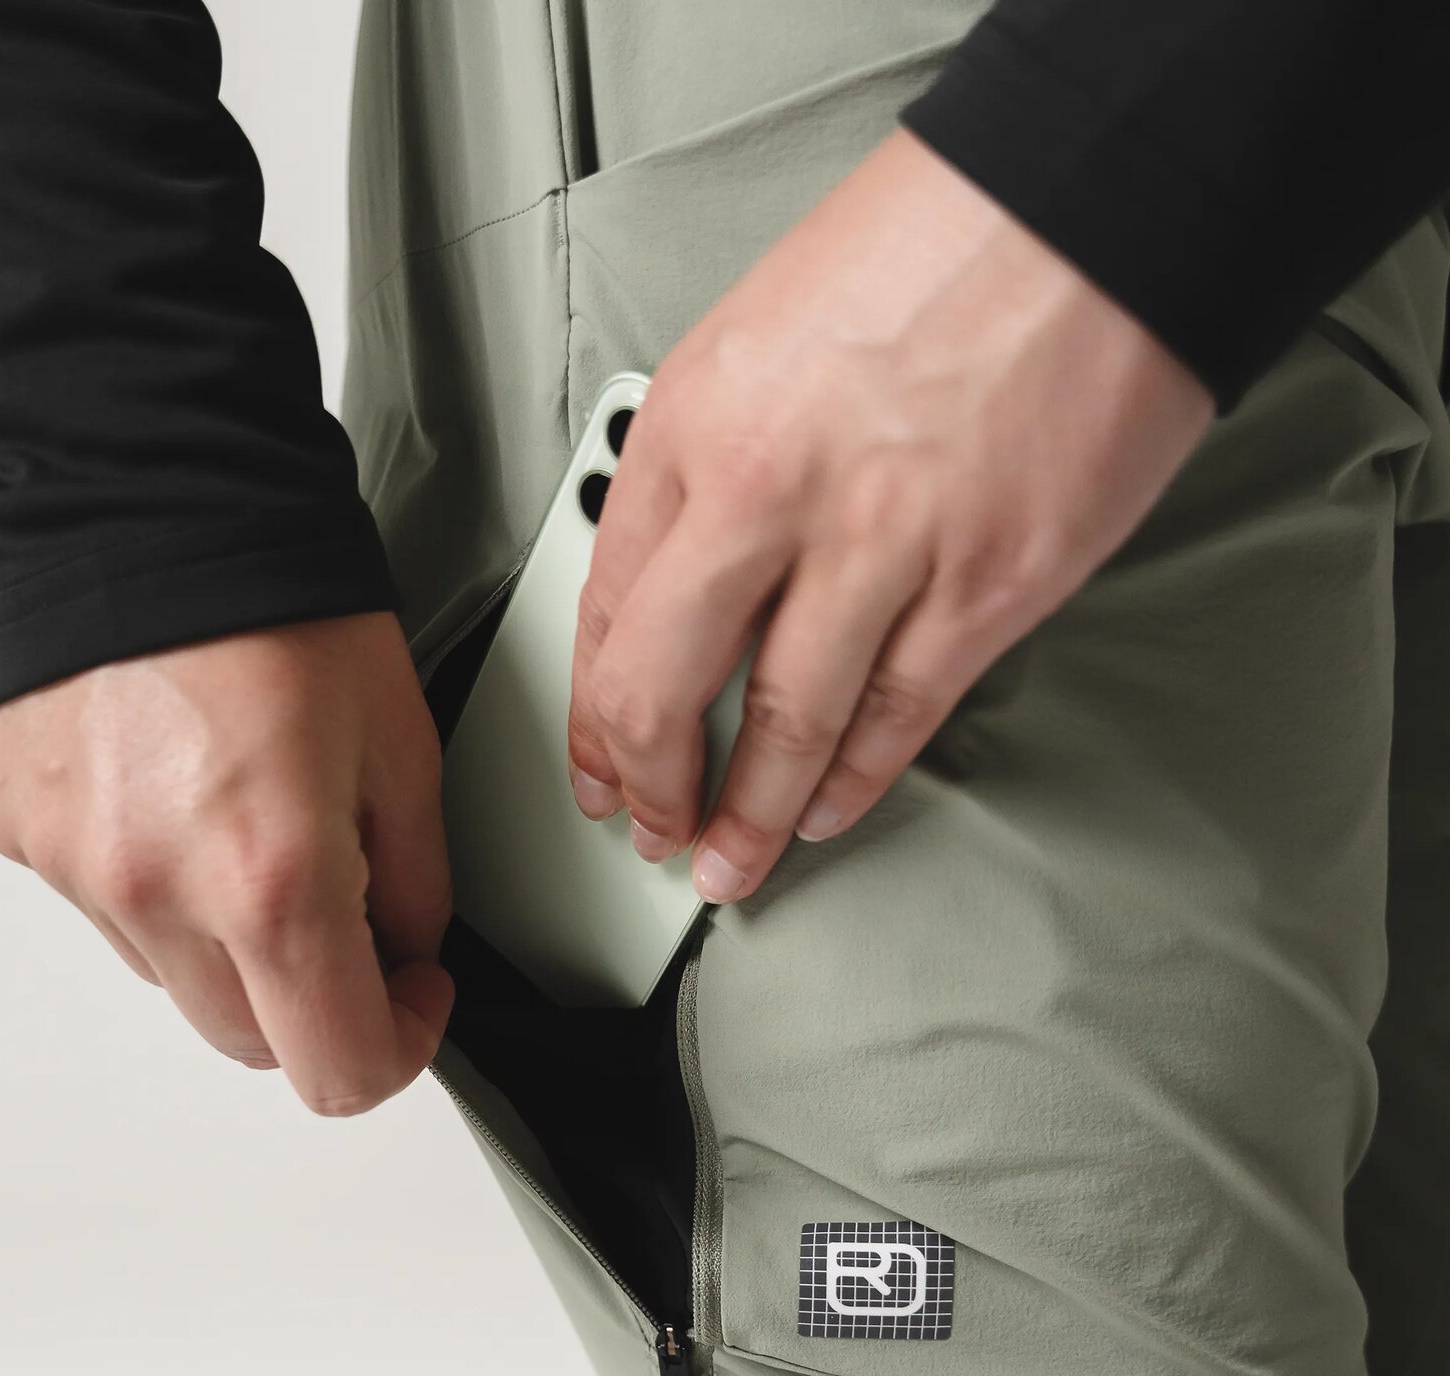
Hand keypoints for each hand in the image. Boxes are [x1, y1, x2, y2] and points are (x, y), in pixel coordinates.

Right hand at [0, 612, 453, 1115]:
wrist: (153, 503)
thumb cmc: (283, 607)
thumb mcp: (405, 752)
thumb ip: (416, 885)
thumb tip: (402, 952)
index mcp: (272, 881)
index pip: (338, 1069)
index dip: (398, 1048)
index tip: (414, 994)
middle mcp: (159, 894)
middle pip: (252, 1042)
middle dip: (315, 999)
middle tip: (349, 908)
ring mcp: (81, 871)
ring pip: (178, 982)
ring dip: (231, 945)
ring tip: (254, 825)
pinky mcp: (28, 838)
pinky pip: (111, 910)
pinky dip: (160, 887)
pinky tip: (183, 799)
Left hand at [567, 126, 1215, 902]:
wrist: (1101, 193)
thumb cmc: (941, 243)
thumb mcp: (760, 332)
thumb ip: (709, 465)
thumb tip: (679, 590)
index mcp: (696, 417)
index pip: (607, 607)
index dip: (593, 715)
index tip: (597, 766)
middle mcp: (771, 485)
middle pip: (666, 686)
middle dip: (647, 785)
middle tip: (648, 830)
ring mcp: (884, 541)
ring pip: (785, 726)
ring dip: (747, 817)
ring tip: (729, 862)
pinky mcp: (989, 581)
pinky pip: (898, 714)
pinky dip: (854, 780)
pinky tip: (826, 809)